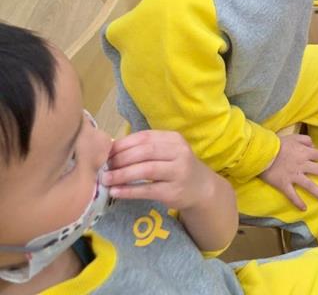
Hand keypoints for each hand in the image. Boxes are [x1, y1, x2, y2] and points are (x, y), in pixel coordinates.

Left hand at [102, 130, 218, 210]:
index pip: (144, 137)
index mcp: (174, 139)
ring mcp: (178, 172)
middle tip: (104, 167)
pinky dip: (129, 190)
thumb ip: (144, 149)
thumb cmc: (176, 168)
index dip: (122, 144)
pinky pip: (148, 190)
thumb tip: (110, 150)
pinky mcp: (174, 191)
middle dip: (120, 159)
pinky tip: (116, 192)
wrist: (200, 188)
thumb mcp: (166, 152)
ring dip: (122, 175)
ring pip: (146, 170)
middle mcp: (179, 152)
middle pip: (145, 152)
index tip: (105, 153)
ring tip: (105, 180)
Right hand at [259, 133, 317, 210]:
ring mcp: (294, 176)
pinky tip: (304, 209)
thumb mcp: (293, 136)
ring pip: (310, 185)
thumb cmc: (276, 143)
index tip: (316, 159)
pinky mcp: (284, 184)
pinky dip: (298, 202)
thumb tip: (312, 145)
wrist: (262, 153)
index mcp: (304, 153)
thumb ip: (304, 140)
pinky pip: (293, 195)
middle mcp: (302, 165)